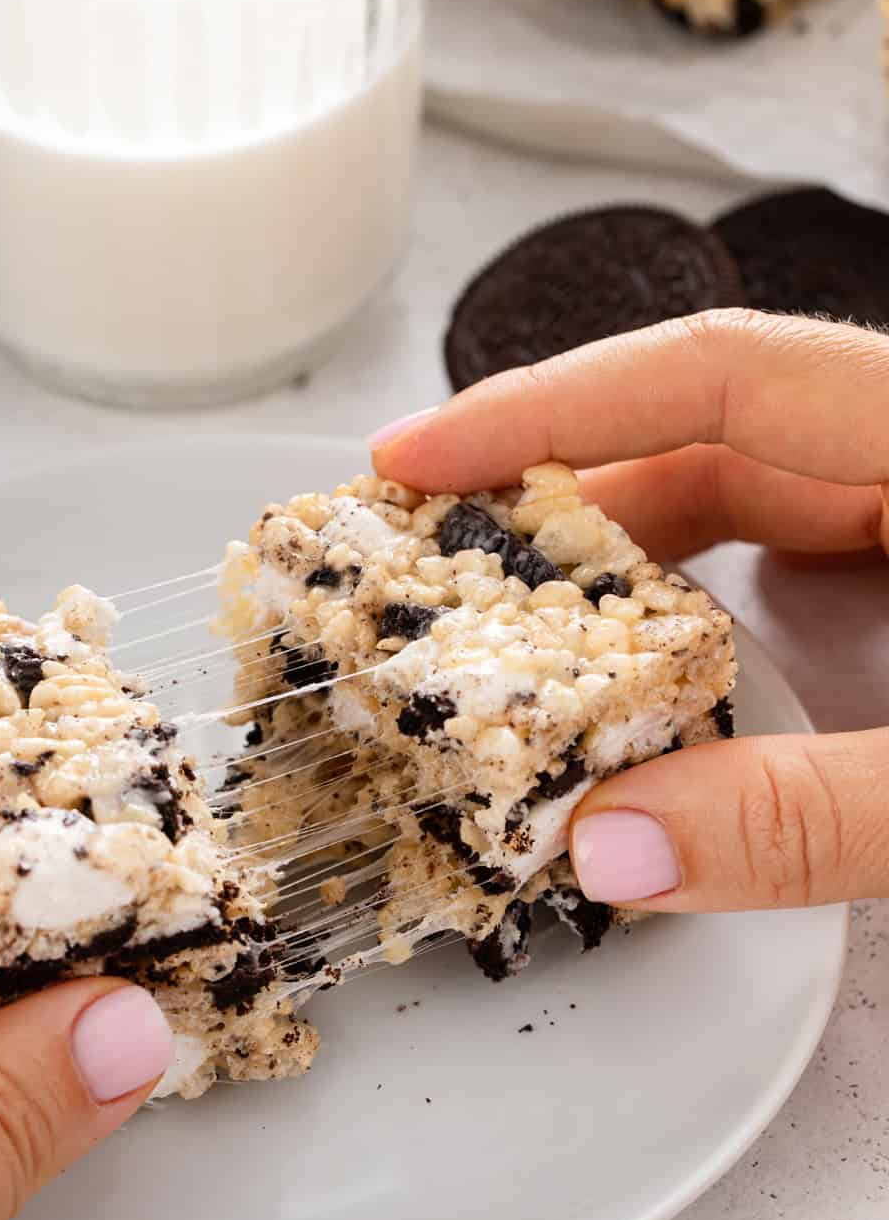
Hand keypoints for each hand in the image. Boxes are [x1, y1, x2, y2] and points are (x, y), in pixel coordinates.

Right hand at [371, 308, 888, 913]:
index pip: (714, 370)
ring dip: (619, 560)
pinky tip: (638, 670)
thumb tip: (612, 849)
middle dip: (556, 496)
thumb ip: (808, 816)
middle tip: (427, 561)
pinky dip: (693, 604)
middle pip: (708, 433)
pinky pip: (788, 556)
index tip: (412, 458)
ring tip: (505, 625)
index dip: (549, 406)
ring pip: (747, 497)